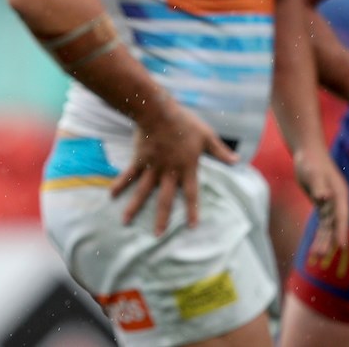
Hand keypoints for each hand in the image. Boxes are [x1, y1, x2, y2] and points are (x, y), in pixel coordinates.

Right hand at [111, 105, 237, 234]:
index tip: (192, 227)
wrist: (158, 112)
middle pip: (165, 199)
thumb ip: (220, 151)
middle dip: (161, 218)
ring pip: (143, 192)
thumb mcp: (207, 136)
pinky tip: (111, 195)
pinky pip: (128, 175)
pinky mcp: (139, 160)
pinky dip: (120, 185)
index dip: (192, 210)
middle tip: (157, 235)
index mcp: (187, 168)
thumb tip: (237, 162)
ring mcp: (152, 167)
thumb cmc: (184, 122)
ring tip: (125, 222)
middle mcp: (169, 172)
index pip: (191, 194)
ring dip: (134, 207)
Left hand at [293, 147, 348, 260]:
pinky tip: (315, 247)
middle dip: (329, 240)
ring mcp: (331, 204)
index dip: (341, 231)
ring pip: (328, 227)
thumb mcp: (313, 172)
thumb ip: (319, 185)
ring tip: (316, 256)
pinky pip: (322, 224)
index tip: (341, 245)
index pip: (342, 216)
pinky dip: (319, 234)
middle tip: (321, 255)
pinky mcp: (323, 206)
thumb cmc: (312, 162)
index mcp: (340, 194)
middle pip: (335, 224)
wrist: (308, 153)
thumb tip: (324, 198)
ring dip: (323, 241)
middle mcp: (338, 201)